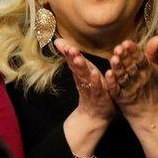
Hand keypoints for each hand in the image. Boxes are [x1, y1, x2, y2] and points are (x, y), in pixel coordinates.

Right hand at [57, 37, 114, 157]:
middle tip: (70, 49)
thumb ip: (73, 58)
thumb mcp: (83, 71)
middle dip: (73, 58)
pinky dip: (96, 82)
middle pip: (77, 68)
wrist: (94, 115)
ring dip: (82, 69)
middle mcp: (84, 80)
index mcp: (81, 73)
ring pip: (85, 77)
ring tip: (78, 59)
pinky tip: (95, 75)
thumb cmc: (91, 89)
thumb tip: (58, 41)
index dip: (68, 53)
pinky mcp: (100, 96)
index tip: (61, 43)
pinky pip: (98, 88)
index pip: (73, 61)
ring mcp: (91, 89)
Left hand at [103, 37, 157, 120]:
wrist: (147, 111)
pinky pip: (116, 89)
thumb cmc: (149, 85)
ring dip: (118, 68)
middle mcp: (140, 79)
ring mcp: (130, 89)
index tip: (127, 42)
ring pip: (124, 77)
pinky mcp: (121, 98)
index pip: (141, 59)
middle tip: (118, 48)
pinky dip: (113, 82)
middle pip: (131, 67)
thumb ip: (153, 53)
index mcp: (147, 70)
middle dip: (125, 57)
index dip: (134, 51)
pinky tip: (108, 74)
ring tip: (113, 59)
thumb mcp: (153, 69)